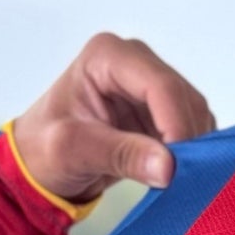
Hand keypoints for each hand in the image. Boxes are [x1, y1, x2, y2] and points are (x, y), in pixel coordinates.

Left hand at [11, 34, 215, 204]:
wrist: (40, 163)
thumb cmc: (43, 149)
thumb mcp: (72, 151)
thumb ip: (120, 155)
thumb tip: (168, 167)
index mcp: (107, 56)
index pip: (159, 85)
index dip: (176, 124)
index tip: (177, 165)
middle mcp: (135, 61)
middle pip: (182, 97)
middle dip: (185, 138)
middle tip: (177, 178)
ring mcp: (150, 84)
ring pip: (193, 112)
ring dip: (191, 147)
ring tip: (170, 177)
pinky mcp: (162, 109)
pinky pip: (193, 126)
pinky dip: (190, 151)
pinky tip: (172, 170)